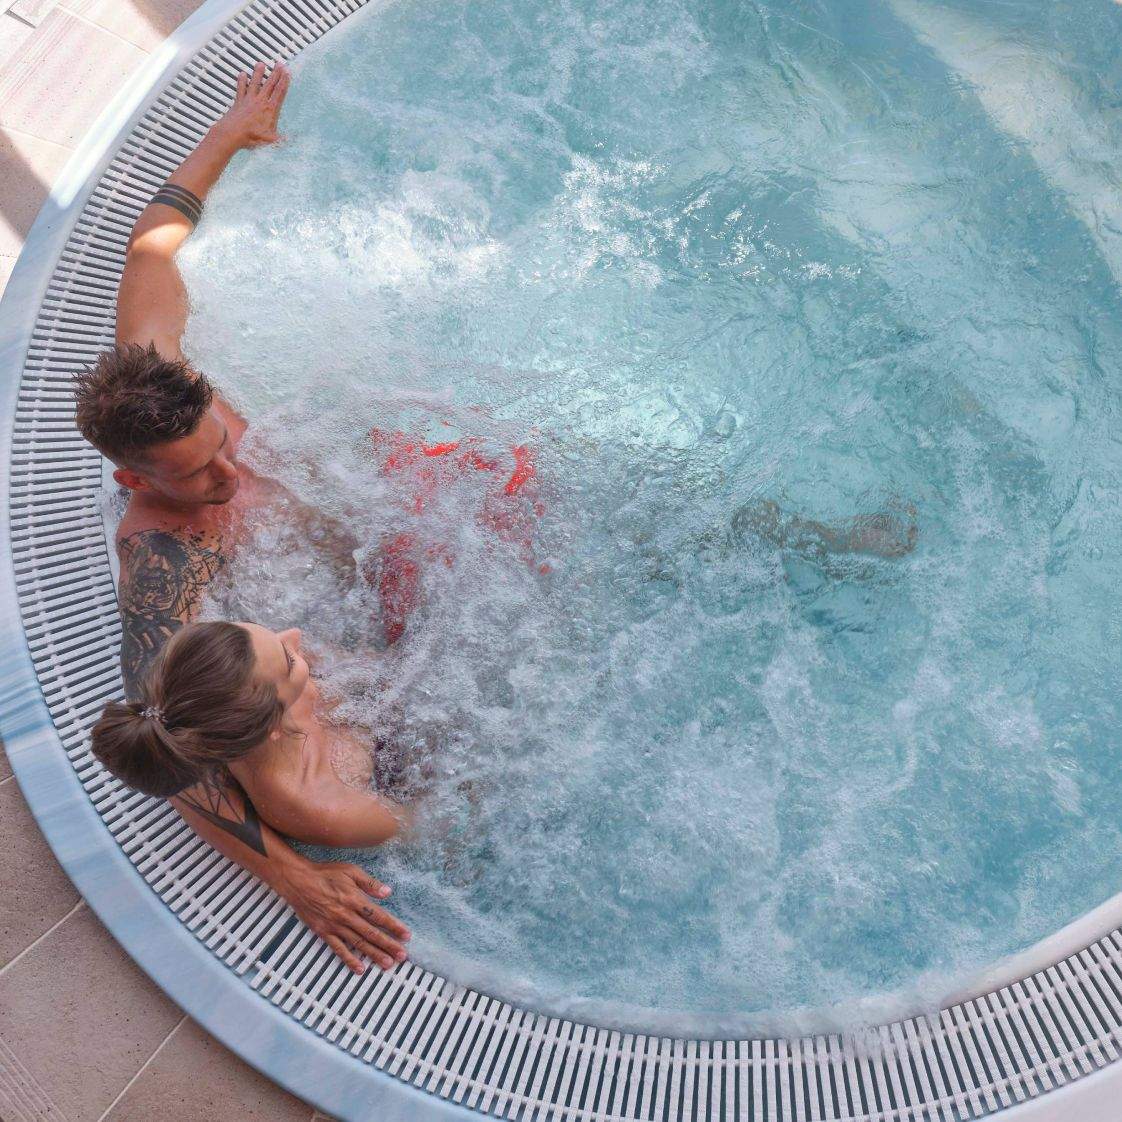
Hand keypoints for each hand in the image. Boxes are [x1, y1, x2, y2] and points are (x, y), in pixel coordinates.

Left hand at [213, 60, 290, 149]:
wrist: (232, 133)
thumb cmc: (251, 137)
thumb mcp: (270, 140)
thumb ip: (282, 139)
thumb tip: (291, 139)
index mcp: (269, 110)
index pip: (279, 93)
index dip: (284, 82)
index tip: (287, 72)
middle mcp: (260, 102)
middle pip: (269, 84)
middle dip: (275, 73)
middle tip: (279, 64)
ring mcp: (249, 100)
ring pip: (255, 83)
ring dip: (258, 73)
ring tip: (261, 64)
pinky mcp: (239, 101)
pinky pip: (241, 89)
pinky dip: (241, 81)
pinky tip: (242, 74)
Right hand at [278, 857, 410, 972]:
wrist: (298, 881)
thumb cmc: (325, 873)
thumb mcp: (350, 871)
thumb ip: (370, 883)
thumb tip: (388, 892)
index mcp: (355, 900)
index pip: (379, 916)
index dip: (394, 927)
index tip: (406, 935)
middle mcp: (346, 916)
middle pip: (372, 934)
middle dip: (389, 945)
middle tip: (402, 956)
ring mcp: (334, 926)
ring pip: (358, 944)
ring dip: (374, 955)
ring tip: (388, 964)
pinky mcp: (323, 933)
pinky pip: (339, 949)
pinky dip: (349, 960)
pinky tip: (360, 969)